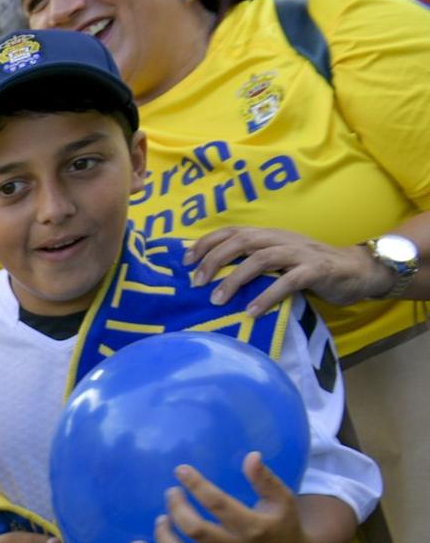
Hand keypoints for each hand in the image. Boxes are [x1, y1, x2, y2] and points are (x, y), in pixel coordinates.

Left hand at [128, 454, 315, 542]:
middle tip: (171, 492)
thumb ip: (265, 480)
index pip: (218, 505)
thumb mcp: (282, 499)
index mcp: (253, 527)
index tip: (181, 470)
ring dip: (163, 534)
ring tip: (162, 517)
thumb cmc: (282, 523)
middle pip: (195, 530)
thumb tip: (251, 456)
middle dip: (177, 508)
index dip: (197, 485)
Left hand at [187, 226, 390, 313]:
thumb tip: (212, 277)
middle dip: (215, 260)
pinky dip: (267, 295)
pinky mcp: (316, 270)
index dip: (207, 242)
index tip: (185, 261)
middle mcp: (281, 239)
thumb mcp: (277, 261)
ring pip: (261, 259)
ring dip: (235, 279)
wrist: (356, 271)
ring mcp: (299, 253)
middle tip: (196, 283)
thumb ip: (251, 262)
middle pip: (242, 241)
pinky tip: (251, 311)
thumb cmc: (309, 269)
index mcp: (269, 235)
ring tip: (217, 300)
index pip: (233, 231)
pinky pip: (288, 281)